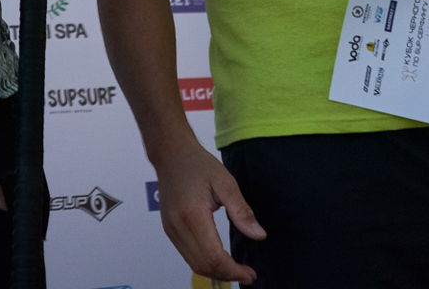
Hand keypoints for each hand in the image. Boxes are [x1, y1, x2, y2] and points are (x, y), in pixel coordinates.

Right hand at [154, 140, 263, 282]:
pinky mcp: (169, 229)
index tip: (250, 273)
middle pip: (202, 265)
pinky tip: (219, 259)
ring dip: (216, 272)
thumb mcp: (226, 183)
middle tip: (247, 275)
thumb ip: (242, 211)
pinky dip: (205, 263)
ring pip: (194, 264)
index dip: (233, 270)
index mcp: (192, 215)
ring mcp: (171, 229)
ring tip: (236, 270)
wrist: (171, 153)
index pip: (213, 256)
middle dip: (227, 275)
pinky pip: (187, 255)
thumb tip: (259, 235)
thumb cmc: (198, 164)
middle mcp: (178, 226)